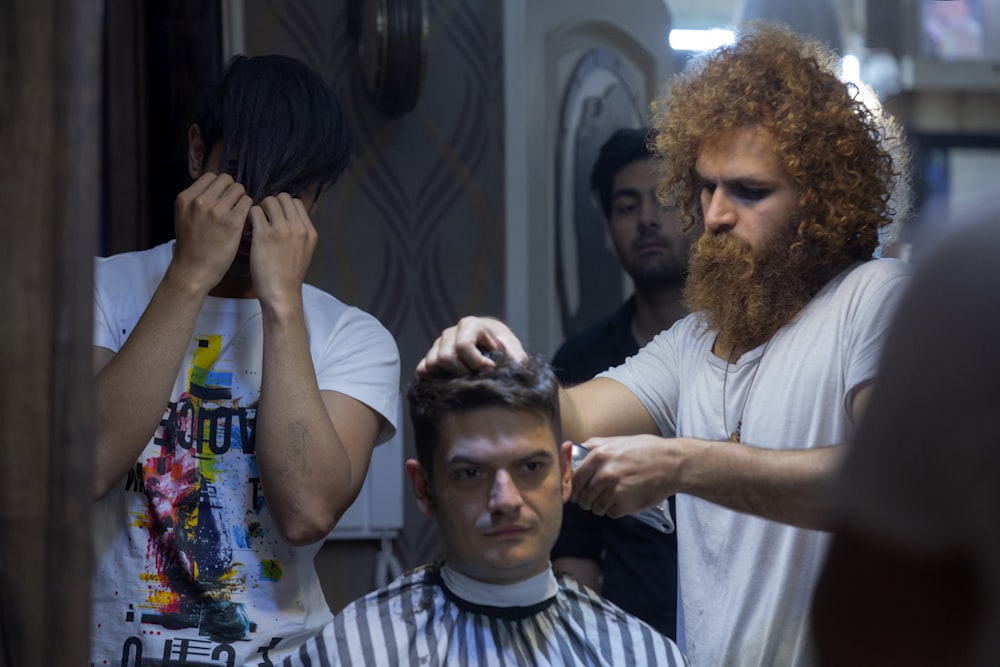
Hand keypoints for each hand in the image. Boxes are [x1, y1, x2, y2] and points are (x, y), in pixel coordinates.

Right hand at [172, 172, 253, 291]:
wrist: (193, 270)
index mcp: (185, 198)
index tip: (222, 198)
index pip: (211, 176)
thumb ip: (197, 200)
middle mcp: (200, 202)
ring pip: (239, 189)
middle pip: (227, 180)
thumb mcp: (185, 216)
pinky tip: (244, 220)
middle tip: (233, 205)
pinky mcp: (232, 223)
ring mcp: (216, 212)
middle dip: (232, 190)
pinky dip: (249, 209)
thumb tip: (217, 187)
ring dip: (242, 199)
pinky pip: (248, 203)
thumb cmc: (191, 245)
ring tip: (239, 213)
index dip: (220, 186)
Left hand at [248, 193, 316, 307]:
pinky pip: (254, 212)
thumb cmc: (290, 275)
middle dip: (271, 204)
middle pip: (283, 197)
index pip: (297, 202)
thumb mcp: (304, 251)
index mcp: (310, 232)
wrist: (281, 293)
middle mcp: (298, 227)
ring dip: (259, 208)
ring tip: (255, 223)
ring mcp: (281, 230)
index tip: (276, 216)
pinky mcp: (264, 235)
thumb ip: (299, 233)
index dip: (284, 206)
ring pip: (268, 201)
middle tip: (264, 217)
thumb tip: (287, 217)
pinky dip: (249, 217)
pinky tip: (249, 230)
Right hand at [417, 316, 527, 373]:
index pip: (463, 346)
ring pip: (432, 363)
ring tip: (465, 377)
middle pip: (445, 357)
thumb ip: (517, 357)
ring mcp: (439, 343)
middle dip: (462, 371)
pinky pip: (423, 368)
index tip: (489, 368)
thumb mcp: (514, 350)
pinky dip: (432, 376)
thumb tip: (515, 365)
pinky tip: (448, 380)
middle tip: (476, 376)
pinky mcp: (432, 355)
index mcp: (470, 325)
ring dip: (448, 374)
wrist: (492, 348)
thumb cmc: (504, 348)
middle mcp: (451, 332)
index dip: (476, 363)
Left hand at [570, 434, 677, 517]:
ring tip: (609, 499)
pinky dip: (614, 510)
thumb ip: (595, 445)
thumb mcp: (618, 440)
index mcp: (599, 455)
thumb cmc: (647, 450)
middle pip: (582, 496)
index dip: (572, 487)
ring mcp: (615, 491)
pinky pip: (610, 513)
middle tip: (592, 497)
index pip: (574, 478)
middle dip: (585, 499)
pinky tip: (622, 501)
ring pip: (595, 508)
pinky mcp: (626, 505)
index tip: (575, 491)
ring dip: (599, 506)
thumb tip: (574, 447)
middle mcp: (605, 473)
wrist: (672, 463)